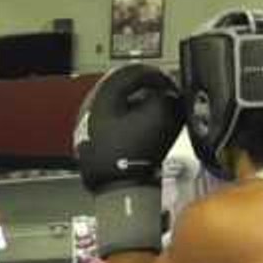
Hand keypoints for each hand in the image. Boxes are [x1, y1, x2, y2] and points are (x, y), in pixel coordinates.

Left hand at [74, 64, 185, 257]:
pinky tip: (142, 135)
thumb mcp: (161, 117)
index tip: (171, 85)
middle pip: (123, 88)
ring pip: (118, 107)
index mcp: (104, 92)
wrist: (116, 190)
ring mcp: (89, 126)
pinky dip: (130, 124)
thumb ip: (169, 98)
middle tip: (166, 98)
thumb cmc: (133, 154)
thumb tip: (173, 95)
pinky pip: (114, 125)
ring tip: (157, 116)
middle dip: (147, 92)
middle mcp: (91, 105)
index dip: (158, 76)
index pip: (134, 71)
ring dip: (139, 108)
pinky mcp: (92, 144)